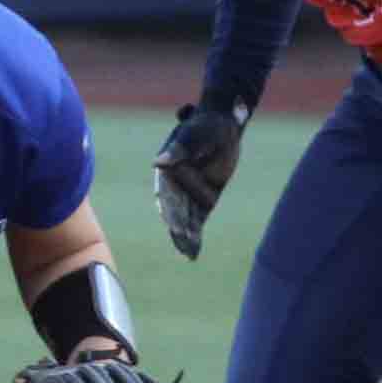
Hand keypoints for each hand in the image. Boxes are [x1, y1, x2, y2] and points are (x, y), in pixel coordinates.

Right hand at [152, 101, 247, 260]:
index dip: (169, 212)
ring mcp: (189, 196)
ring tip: (189, 255)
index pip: (166, 196)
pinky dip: (196, 237)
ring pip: (185, 221)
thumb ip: (177, 151)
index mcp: (167, 173)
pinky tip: (194, 253)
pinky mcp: (204, 202)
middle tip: (183, 243)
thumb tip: (158, 163)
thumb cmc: (205, 127)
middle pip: (175, 212)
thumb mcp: (192, 136)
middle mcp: (175, 187)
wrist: (223, 127)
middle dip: (179, 228)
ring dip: (186, 238)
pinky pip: (198, 222)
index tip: (174, 226)